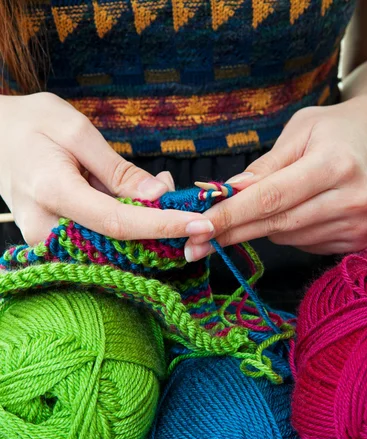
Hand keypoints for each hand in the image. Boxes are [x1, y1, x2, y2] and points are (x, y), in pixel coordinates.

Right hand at [0, 93, 211, 244]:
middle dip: (158, 228)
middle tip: (179, 200)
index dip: (162, 225)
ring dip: (143, 231)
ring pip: (109, 250)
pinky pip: (97, 246)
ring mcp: (45, 242)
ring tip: (154, 198)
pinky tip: (135, 208)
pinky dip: (125, 232)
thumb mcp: (76, 131)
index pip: (119, 222)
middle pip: (117, 244)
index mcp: (54, 191)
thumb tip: (158, 194)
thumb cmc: (31, 125)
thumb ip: (118, 169)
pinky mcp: (51, 245)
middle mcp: (45, 228)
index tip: (200, 224)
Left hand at [184, 95, 366, 260]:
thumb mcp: (297, 132)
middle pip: (276, 224)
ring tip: (269, 203)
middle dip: (231, 231)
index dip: (230, 215)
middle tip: (194, 243)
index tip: (198, 228)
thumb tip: (226, 194)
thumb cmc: (331, 132)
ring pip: (285, 237)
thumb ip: (263, 167)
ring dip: (262, 226)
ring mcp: (356, 223)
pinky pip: (301, 243)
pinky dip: (286, 231)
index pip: (271, 197)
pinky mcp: (356, 240)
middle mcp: (351, 198)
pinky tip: (296, 210)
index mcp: (335, 164)